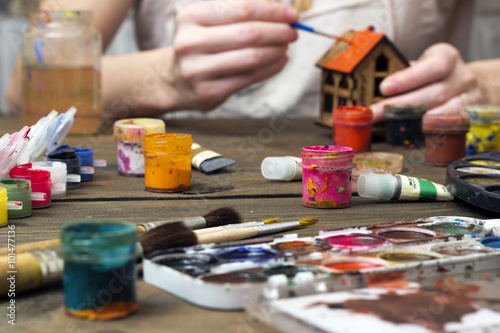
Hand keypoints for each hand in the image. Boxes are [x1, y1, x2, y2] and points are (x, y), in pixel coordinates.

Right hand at [170, 0, 298, 110]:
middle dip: (278, 31)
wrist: (175, 80)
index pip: (241, 8)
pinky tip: (279, 60)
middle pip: (248, 33)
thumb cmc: (200, 46)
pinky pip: (249, 78)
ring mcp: (198, 70)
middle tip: (292, 32)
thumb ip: (239, 13)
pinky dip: (271, 68)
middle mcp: (191, 42)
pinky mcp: (209, 92)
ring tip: (285, 46)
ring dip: (276, 50)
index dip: (272, 10)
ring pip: (251, 57)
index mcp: (191, 17)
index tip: (291, 14)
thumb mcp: (208, 21)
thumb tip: (280, 11)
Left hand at [371, 43, 486, 121]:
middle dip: (402, 106)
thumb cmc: (431, 74)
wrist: (463, 82)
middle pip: (435, 94)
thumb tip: (370, 89)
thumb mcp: (420, 65)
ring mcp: (470, 97)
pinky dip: (429, 131)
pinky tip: (410, 134)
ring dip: (414, 121)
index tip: (384, 88)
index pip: (432, 66)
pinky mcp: (469, 116)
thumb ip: (403, 74)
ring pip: (444, 113)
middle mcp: (461, 76)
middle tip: (376, 113)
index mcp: (446, 56)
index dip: (408, 78)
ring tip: (390, 125)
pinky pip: (450, 127)